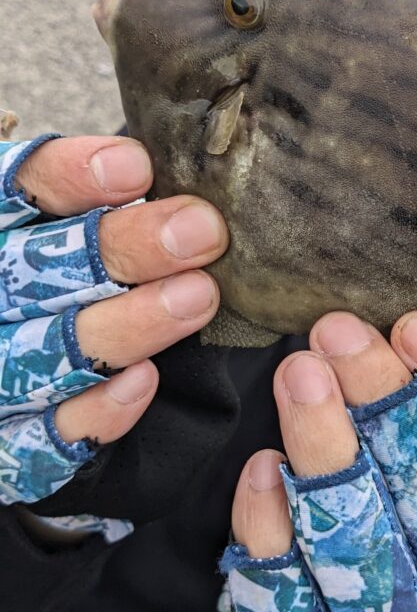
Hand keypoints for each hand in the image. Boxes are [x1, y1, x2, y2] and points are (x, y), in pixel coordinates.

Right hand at [0, 134, 227, 512]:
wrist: (29, 379)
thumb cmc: (78, 272)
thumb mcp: (84, 222)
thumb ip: (119, 200)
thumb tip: (195, 184)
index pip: (15, 190)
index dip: (68, 177)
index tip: (137, 168)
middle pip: (35, 270)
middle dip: (122, 247)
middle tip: (202, 231)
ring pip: (44, 353)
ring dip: (126, 326)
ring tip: (199, 297)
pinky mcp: (7, 443)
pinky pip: (42, 438)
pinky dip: (93, 411)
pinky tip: (145, 381)